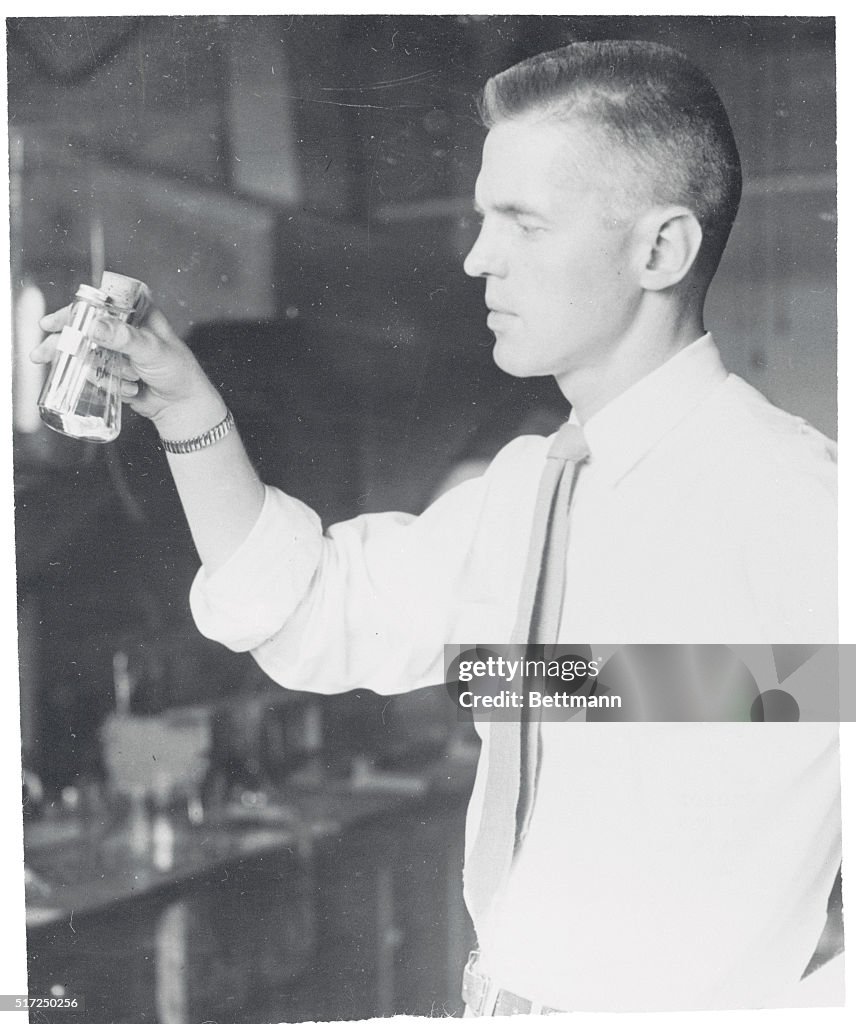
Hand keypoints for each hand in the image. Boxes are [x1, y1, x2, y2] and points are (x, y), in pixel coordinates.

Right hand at [32, 304, 226, 436]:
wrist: (182, 405)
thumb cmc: (177, 371)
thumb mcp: (152, 350)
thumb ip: (124, 338)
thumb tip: (94, 326)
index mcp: (136, 313)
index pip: (98, 304)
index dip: (73, 311)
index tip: (51, 323)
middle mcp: (123, 328)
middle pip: (83, 329)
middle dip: (63, 343)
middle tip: (42, 354)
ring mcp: (116, 350)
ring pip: (86, 354)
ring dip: (97, 370)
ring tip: (128, 379)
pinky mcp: (113, 371)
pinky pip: (94, 374)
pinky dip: (107, 384)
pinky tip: (132, 389)